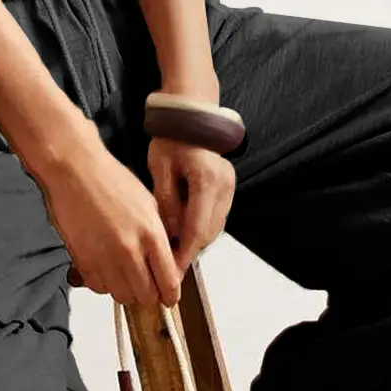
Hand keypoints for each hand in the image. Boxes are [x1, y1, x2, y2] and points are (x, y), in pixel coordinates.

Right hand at [34, 129, 180, 307]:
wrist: (74, 170)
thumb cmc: (110, 180)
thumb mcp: (148, 203)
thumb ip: (160, 235)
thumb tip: (168, 261)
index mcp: (151, 233)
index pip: (168, 280)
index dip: (171, 294)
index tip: (170, 296)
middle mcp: (129, 249)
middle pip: (146, 295)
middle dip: (149, 294)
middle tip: (147, 285)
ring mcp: (104, 257)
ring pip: (122, 296)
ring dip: (126, 290)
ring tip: (125, 275)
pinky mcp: (83, 260)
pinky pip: (98, 288)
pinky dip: (104, 283)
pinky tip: (106, 268)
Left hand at [147, 136, 234, 274]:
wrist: (190, 119)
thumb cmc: (171, 139)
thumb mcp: (160, 168)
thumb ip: (166, 202)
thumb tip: (170, 234)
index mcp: (207, 180)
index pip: (197, 227)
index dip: (184, 253)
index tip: (172, 271)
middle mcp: (224, 186)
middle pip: (209, 232)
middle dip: (190, 252)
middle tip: (170, 270)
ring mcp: (230, 188)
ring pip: (215, 228)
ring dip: (195, 242)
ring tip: (174, 255)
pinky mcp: (228, 189)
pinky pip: (215, 217)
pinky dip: (200, 229)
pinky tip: (184, 235)